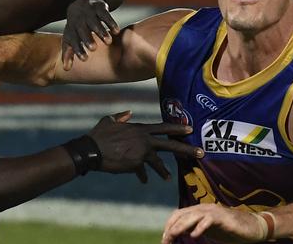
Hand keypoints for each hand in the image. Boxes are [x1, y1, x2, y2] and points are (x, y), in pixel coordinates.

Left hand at [62, 0, 119, 69]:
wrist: (80, 2)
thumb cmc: (76, 26)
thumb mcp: (70, 37)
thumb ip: (68, 53)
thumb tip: (66, 69)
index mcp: (71, 29)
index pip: (73, 40)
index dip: (78, 49)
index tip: (85, 59)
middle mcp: (79, 20)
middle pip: (82, 30)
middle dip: (87, 39)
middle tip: (94, 49)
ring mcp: (88, 13)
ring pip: (95, 22)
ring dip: (101, 32)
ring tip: (108, 42)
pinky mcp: (99, 7)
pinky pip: (105, 14)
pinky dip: (111, 23)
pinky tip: (116, 32)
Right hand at [89, 111, 203, 182]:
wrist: (92, 150)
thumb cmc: (99, 135)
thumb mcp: (109, 121)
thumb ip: (121, 117)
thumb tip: (129, 113)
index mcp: (140, 129)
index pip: (163, 127)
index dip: (177, 128)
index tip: (190, 130)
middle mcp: (144, 140)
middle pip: (170, 145)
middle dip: (186, 149)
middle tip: (200, 153)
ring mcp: (141, 153)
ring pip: (158, 163)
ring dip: (163, 171)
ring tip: (168, 177)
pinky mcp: (136, 165)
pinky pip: (142, 172)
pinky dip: (143, 176)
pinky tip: (144, 180)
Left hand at [162, 204, 266, 243]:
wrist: (253, 227)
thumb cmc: (230, 229)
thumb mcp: (209, 230)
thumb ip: (195, 228)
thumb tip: (180, 232)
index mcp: (199, 211)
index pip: (178, 214)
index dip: (169, 225)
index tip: (165, 239)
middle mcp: (204, 208)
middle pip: (182, 215)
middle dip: (172, 228)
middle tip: (166, 241)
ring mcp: (214, 211)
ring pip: (192, 216)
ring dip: (181, 226)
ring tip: (174, 235)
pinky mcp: (223, 217)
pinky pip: (209, 220)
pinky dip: (200, 227)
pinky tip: (194, 236)